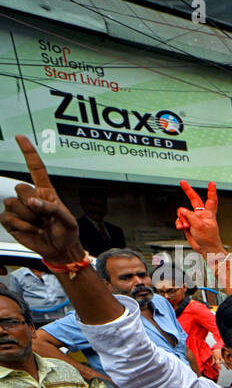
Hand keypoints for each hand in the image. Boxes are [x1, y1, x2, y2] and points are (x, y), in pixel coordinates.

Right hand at [0, 136, 85, 263]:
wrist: (60, 250)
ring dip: (29, 218)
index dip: (28, 152)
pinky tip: (32, 230)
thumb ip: (52, 208)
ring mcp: (20, 208)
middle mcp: (30, 197)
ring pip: (13, 203)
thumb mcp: (68, 220)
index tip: (19, 137)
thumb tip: (33, 202)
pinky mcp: (11, 220)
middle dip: (32, 204)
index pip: (35, 168)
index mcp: (45, 192)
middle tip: (44, 217)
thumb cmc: (66, 233)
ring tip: (40, 225)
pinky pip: (8, 217)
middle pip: (20, 188)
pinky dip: (22, 226)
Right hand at [176, 180, 223, 254]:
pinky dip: (179, 223)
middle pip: (194, 199)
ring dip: (182, 218)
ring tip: (186, 226)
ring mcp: (193, 219)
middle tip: (182, 182)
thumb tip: (182, 211)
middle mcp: (201, 214)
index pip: (211, 200)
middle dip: (188, 190)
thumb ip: (190, 216)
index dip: (211, 191)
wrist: (205, 249)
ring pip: (182, 212)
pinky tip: (182, 228)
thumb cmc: (208, 239)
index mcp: (208, 214)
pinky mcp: (187, 224)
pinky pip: (179, 220)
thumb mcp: (200, 226)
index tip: (211, 183)